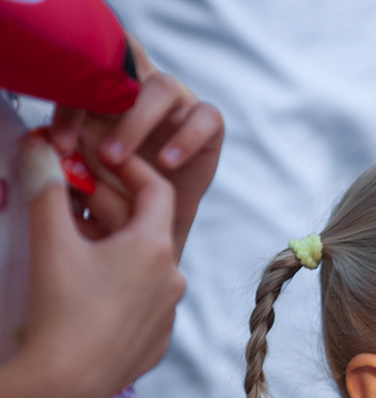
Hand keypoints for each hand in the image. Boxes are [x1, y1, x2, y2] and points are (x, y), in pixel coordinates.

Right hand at [19, 135, 183, 397]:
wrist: (66, 384)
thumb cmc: (62, 309)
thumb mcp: (51, 241)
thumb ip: (46, 188)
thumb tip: (37, 146)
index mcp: (157, 248)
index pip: (155, 188)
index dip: (126, 165)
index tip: (96, 154)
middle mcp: (173, 278)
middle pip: (143, 225)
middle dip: (104, 201)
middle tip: (66, 185)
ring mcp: (167, 313)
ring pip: (140, 263)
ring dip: (108, 240)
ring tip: (66, 230)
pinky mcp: (154, 341)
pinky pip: (137, 298)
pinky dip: (114, 279)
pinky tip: (81, 279)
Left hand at [47, 33, 221, 260]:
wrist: (156, 225)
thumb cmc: (114, 195)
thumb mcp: (82, 171)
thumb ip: (68, 152)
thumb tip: (41, 147)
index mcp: (107, 92)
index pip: (88, 73)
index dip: (71, 102)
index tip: (56, 143)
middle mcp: (142, 89)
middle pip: (125, 68)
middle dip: (102, 102)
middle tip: (81, 147)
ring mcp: (177, 103)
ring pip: (162, 88)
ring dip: (136, 122)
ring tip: (116, 160)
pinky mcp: (208, 124)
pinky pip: (205, 117)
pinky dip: (186, 137)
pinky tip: (167, 162)